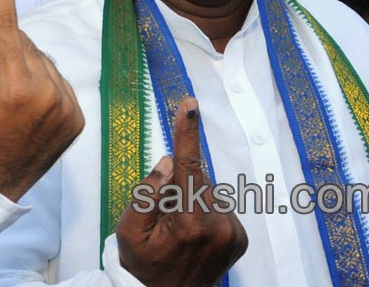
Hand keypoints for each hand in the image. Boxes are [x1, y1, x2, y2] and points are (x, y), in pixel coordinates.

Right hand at [0, 0, 84, 201]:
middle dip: (4, 54)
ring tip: (9, 106)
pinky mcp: (77, 116)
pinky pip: (56, 81)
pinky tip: (27, 112)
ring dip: (23, 70)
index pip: (5, 28)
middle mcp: (48, 93)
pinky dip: (40, 86)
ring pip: (41, 61)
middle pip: (23, 44)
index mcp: (15, 89)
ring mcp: (67, 105)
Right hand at [116, 97, 246, 286]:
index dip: (187, 133)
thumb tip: (168, 160)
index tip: (190, 105)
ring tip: (177, 231)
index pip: (188, 166)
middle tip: (162, 217)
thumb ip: (146, 192)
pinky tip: (192, 234)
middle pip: (195, 179)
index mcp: (189, 222)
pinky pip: (218, 206)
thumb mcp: (128, 229)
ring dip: (191, 199)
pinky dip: (203, 211)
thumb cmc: (142, 263)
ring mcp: (234, 234)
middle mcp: (219, 226)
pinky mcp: (240, 238)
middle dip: (178, 186)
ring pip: (207, 192)